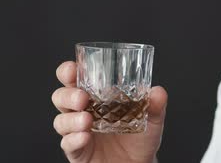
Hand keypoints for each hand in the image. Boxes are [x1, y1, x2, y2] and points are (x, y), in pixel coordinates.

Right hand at [52, 61, 167, 162]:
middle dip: (67, 95)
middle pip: (61, 97)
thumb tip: (158, 91)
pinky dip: (74, 139)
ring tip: (87, 120)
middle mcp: (83, 111)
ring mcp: (78, 132)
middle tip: (82, 98)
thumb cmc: (141, 136)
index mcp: (97, 97)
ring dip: (71, 119)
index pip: (76, 79)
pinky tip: (84, 137)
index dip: (69, 72)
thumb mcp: (152, 117)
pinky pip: (68, 144)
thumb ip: (155, 104)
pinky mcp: (78, 152)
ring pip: (61, 121)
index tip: (73, 69)